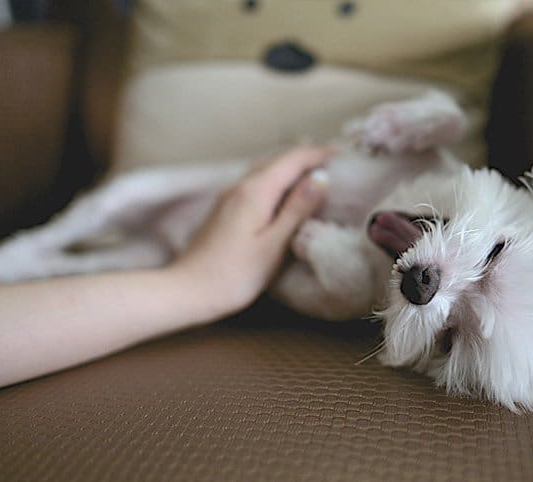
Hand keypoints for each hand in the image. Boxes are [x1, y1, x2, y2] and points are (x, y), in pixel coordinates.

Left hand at [169, 145, 332, 316]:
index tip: (343, 154)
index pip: (292, 159)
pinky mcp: (226, 208)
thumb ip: (297, 209)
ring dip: (292, 165)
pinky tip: (285, 190)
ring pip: (266, 169)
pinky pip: (257, 181)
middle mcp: (241, 185)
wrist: (188, 290)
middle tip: (335, 158)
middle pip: (278, 159)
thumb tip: (321, 178)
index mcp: (256, 191)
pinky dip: (278, 178)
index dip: (319, 153)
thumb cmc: (235, 275)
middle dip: (307, 155)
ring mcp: (230, 195)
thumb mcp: (274, 245)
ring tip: (316, 169)